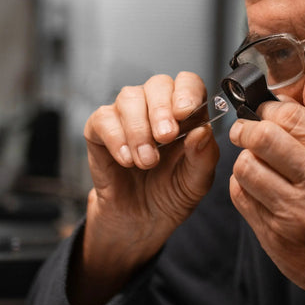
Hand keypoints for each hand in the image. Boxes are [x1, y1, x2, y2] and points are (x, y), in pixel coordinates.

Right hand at [69, 72, 219, 304]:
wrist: (141, 221)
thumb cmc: (172, 194)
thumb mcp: (197, 182)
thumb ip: (204, 156)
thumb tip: (202, 131)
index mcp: (186, 114)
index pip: (189, 83)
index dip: (187, 91)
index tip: (185, 112)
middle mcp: (156, 108)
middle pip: (158, 84)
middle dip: (161, 110)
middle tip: (166, 137)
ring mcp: (128, 116)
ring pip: (129, 98)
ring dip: (139, 129)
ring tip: (146, 161)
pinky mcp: (101, 130)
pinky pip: (104, 119)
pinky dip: (116, 139)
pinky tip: (127, 161)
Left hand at [228, 100, 304, 304]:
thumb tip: (278, 107)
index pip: (292, 117)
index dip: (268, 110)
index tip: (264, 113)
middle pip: (262, 137)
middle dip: (246, 129)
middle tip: (245, 131)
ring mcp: (294, 211)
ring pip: (245, 166)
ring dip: (245, 159)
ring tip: (256, 162)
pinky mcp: (273, 234)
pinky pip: (240, 195)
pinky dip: (243, 185)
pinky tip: (257, 187)